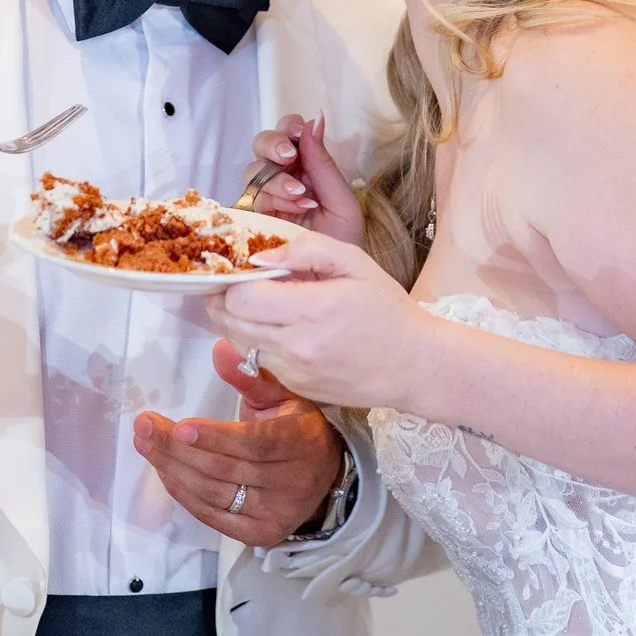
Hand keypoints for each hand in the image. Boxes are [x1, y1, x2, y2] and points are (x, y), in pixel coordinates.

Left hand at [134, 341, 344, 547]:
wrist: (325, 475)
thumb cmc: (296, 427)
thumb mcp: (282, 395)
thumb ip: (250, 375)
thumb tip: (220, 349)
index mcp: (302, 441)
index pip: (256, 443)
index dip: (216, 436)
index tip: (180, 426)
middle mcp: (293, 483)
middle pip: (225, 468)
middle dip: (178, 447)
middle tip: (144, 426)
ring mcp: (277, 514)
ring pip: (214, 493)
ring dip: (173, 468)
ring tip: (145, 443)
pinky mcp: (260, 533)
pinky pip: (212, 515)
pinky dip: (184, 493)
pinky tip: (165, 470)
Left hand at [212, 230, 435, 408]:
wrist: (414, 366)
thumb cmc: (388, 310)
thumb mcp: (355, 263)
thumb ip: (306, 249)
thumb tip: (261, 257)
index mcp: (312, 309)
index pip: (241, 297)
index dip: (231, 280)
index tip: (237, 268)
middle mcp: (296, 345)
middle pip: (229, 321)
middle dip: (222, 298)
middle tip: (230, 281)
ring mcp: (293, 371)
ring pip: (237, 342)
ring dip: (234, 319)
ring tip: (251, 300)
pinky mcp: (295, 386)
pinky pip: (258, 359)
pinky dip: (255, 339)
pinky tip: (275, 325)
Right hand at [246, 114, 363, 247]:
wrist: (334, 285)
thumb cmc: (341, 246)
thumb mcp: (342, 204)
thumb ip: (325, 166)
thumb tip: (314, 122)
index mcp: (304, 168)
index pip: (288, 133)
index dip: (288, 127)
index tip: (299, 132)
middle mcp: (279, 179)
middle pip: (261, 145)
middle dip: (273, 145)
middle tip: (289, 157)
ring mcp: (262, 201)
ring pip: (252, 172)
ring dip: (275, 180)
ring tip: (300, 199)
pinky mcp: (248, 223)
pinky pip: (244, 202)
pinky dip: (265, 202)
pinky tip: (286, 212)